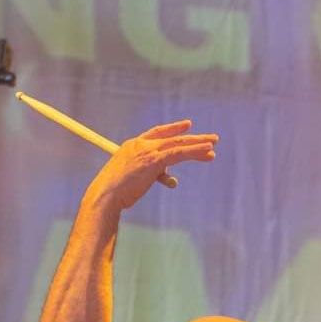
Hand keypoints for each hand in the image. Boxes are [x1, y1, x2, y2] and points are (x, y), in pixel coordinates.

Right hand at [82, 120, 217, 213]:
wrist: (106, 196)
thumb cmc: (116, 192)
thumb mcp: (135, 179)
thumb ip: (153, 174)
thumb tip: (171, 179)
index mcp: (133, 145)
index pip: (157, 133)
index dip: (174, 129)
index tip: (188, 126)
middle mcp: (141, 145)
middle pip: (172, 138)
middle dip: (193, 138)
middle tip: (211, 138)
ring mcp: (148, 151)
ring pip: (178, 144)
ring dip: (198, 144)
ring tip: (214, 143)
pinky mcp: (154, 161)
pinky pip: (179, 153)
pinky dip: (195, 150)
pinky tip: (208, 150)